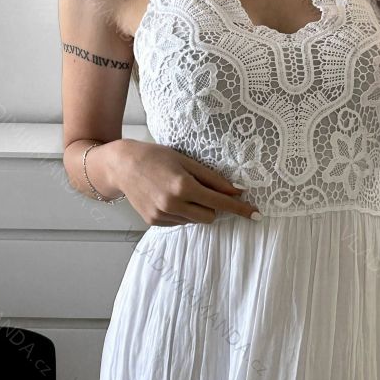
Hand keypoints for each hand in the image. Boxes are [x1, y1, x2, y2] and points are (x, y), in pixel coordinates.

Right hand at [107, 139, 260, 226]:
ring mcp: (162, 215)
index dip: (240, 208)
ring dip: (196, 209)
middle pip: (210, 216)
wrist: (122, 165)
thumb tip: (237, 191)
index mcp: (183, 187)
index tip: (256, 214)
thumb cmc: (156, 157)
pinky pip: (180, 222)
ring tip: (179, 190)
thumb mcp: (187, 162)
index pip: (220, 202)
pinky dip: (182, 212)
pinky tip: (168, 197)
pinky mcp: (154, 222)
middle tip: (201, 189)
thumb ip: (213, 178)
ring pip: (195, 220)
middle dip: (212, 206)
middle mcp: (173, 204)